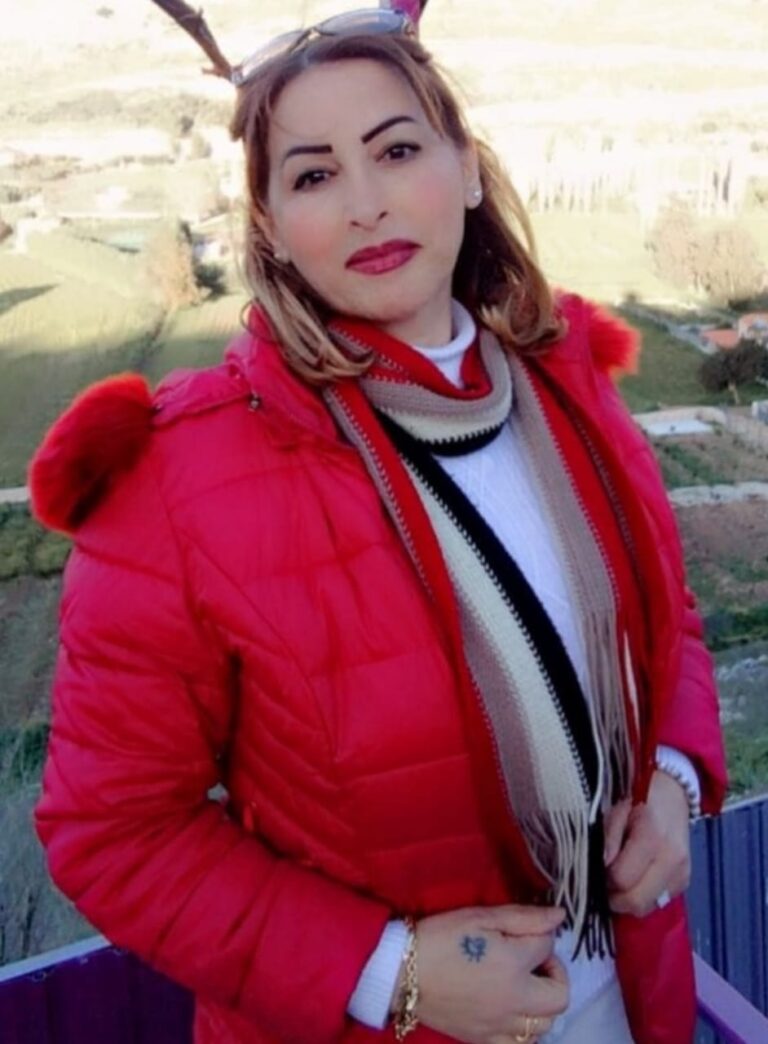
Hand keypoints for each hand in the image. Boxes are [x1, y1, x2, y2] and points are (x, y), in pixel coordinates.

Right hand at [399, 904, 568, 1043]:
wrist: (402, 972)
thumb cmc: (442, 937)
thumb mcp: (481, 917)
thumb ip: (525, 918)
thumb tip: (560, 916)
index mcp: (513, 965)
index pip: (549, 947)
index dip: (540, 934)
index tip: (524, 931)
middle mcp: (514, 1001)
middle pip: (560, 996)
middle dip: (554, 974)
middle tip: (532, 960)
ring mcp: (500, 1026)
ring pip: (545, 1025)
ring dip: (542, 1003)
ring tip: (522, 985)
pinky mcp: (484, 1040)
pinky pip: (520, 1043)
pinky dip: (524, 1028)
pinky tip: (509, 1009)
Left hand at [604, 770, 690, 916]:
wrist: (672, 793)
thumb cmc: (638, 801)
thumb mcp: (616, 811)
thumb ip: (608, 839)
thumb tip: (601, 868)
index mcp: (651, 838)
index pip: (622, 879)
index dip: (605, 880)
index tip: (598, 870)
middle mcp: (671, 860)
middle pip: (637, 902)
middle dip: (616, 898)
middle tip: (605, 883)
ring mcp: (682, 873)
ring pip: (648, 907)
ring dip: (630, 900)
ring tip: (620, 880)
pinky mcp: (685, 881)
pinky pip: (659, 902)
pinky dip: (644, 896)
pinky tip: (637, 879)